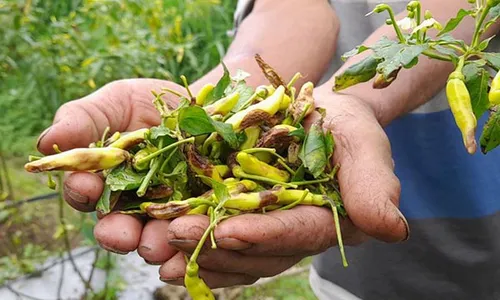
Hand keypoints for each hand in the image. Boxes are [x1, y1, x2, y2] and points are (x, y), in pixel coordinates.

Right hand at [36, 78, 184, 252]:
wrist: (197, 105)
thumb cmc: (147, 103)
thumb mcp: (115, 102)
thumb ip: (82, 119)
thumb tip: (46, 142)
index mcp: (103, 180)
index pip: (86, 193)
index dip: (83, 192)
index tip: (85, 186)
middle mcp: (131, 203)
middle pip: (119, 226)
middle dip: (118, 233)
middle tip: (123, 236)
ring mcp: (166, 210)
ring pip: (157, 235)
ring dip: (156, 243)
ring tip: (158, 244)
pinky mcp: (199, 212)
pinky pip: (196, 230)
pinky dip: (194, 240)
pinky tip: (194, 241)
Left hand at [155, 89, 409, 287]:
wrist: (318, 116)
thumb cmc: (344, 127)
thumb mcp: (363, 143)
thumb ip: (374, 185)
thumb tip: (391, 229)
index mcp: (328, 220)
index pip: (297, 233)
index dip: (265, 234)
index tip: (230, 230)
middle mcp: (295, 233)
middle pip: (258, 250)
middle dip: (217, 245)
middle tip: (176, 236)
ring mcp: (268, 229)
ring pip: (235, 252)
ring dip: (198, 250)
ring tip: (160, 245)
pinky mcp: (246, 219)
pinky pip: (222, 241)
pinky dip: (195, 246)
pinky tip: (165, 248)